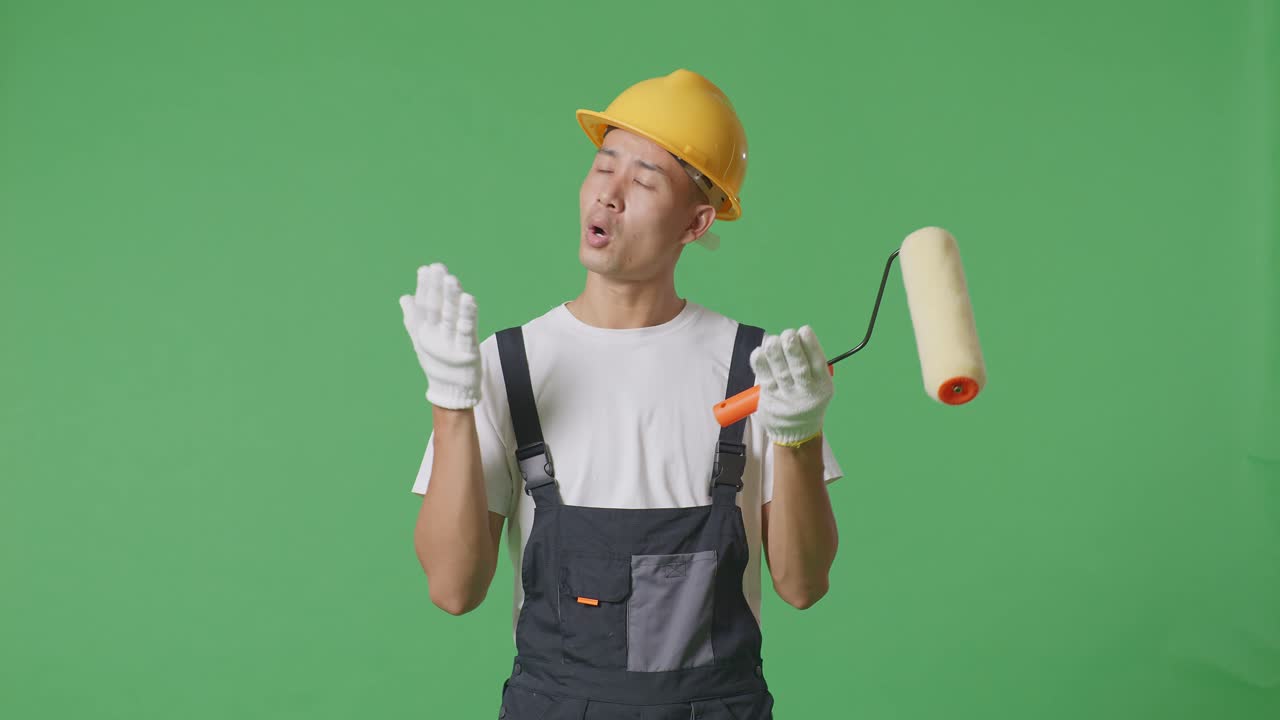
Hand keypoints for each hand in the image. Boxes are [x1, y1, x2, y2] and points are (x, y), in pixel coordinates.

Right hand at [399, 263, 481, 408]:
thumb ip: (413, 318)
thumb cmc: (438, 363)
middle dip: (436, 288)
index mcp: (426, 332)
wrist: (450, 393)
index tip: (425, 268)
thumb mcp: (423, 341)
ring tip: (450, 278)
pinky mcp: (467, 353)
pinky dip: (467, 315)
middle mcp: (435, 337)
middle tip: (437, 267)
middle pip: (435, 308)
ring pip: (450, 317)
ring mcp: (450, 345)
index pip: (424, 305)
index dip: (425, 287)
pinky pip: (467, 331)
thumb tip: (404, 297)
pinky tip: (468, 299)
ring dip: (450, 298)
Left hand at [749, 326, 833, 446]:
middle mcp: (806, 393)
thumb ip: (809, 364)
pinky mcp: (770, 400)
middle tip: (788, 333)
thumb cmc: (806, 399)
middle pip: (799, 369)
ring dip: (775, 353)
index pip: (818, 364)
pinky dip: (760, 363)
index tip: (805, 330)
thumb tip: (794, 336)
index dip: (811, 345)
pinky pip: (764, 379)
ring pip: (780, 373)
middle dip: (793, 349)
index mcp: (822, 387)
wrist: (796, 433)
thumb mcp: (818, 385)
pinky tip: (759, 352)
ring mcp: (787, 398)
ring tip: (772, 340)